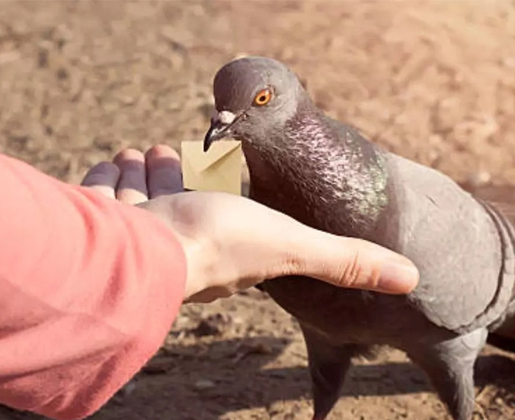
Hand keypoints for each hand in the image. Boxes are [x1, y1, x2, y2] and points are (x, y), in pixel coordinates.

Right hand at [81, 145, 418, 302]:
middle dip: (172, 172)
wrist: (145, 249)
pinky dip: (108, 183)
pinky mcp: (102, 228)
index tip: (216, 164)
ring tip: (140, 153)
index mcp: (223, 247)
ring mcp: (137, 234)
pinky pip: (103, 201)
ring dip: (142, 175)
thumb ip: (346, 259)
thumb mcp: (295, 244)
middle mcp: (178, 242)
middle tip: (164, 150)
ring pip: (140, 197)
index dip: (219, 188)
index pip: (222, 213)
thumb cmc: (219, 245)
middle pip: (176, 198)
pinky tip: (113, 167)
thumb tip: (412, 279)